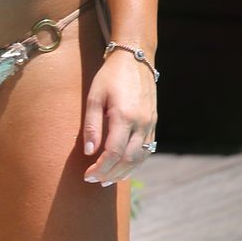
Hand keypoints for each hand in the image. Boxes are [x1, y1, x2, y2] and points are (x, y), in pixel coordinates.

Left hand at [82, 52, 156, 185]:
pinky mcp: (154, 123)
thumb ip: (92, 125)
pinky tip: (124, 168)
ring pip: (140, 158)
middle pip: (128, 160)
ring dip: (124, 173)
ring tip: (108, 180)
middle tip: (95, 181)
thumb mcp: (94, 96)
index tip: (87, 176)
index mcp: (124, 116)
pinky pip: (147, 150)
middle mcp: (141, 123)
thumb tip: (89, 152)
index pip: (113, 153)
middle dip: (110, 174)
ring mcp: (150, 124)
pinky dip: (135, 163)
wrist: (136, 59)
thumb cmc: (110, 76)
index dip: (100, 168)